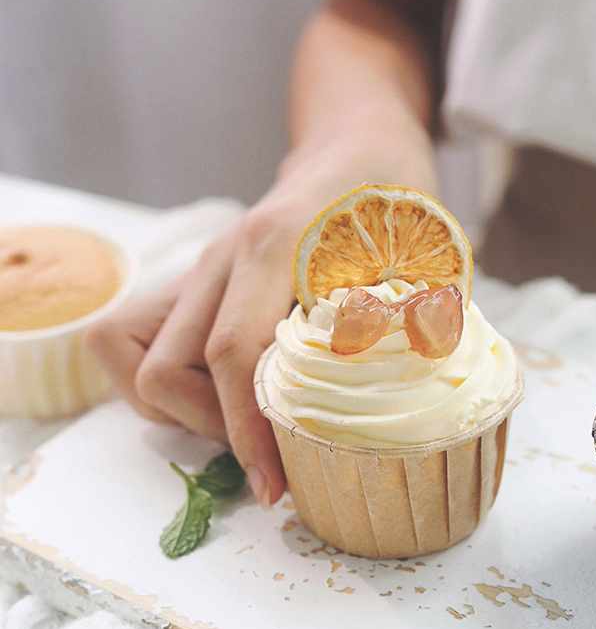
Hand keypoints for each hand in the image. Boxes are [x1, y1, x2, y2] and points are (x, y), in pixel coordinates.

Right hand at [89, 0, 446, 506]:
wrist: (353, 145)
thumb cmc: (393, 196)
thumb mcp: (425, 248)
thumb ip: (420, 316)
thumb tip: (415, 402)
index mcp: (275, 245)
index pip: (233, 352)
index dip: (248, 428)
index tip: (275, 483)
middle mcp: (221, 259)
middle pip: (167, 368)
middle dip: (213, 430)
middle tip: (270, 458)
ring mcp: (199, 270)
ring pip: (136, 358)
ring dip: (180, 412)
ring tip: (242, 431)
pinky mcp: (193, 284)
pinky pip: (136, 343)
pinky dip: (164, 387)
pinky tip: (218, 402)